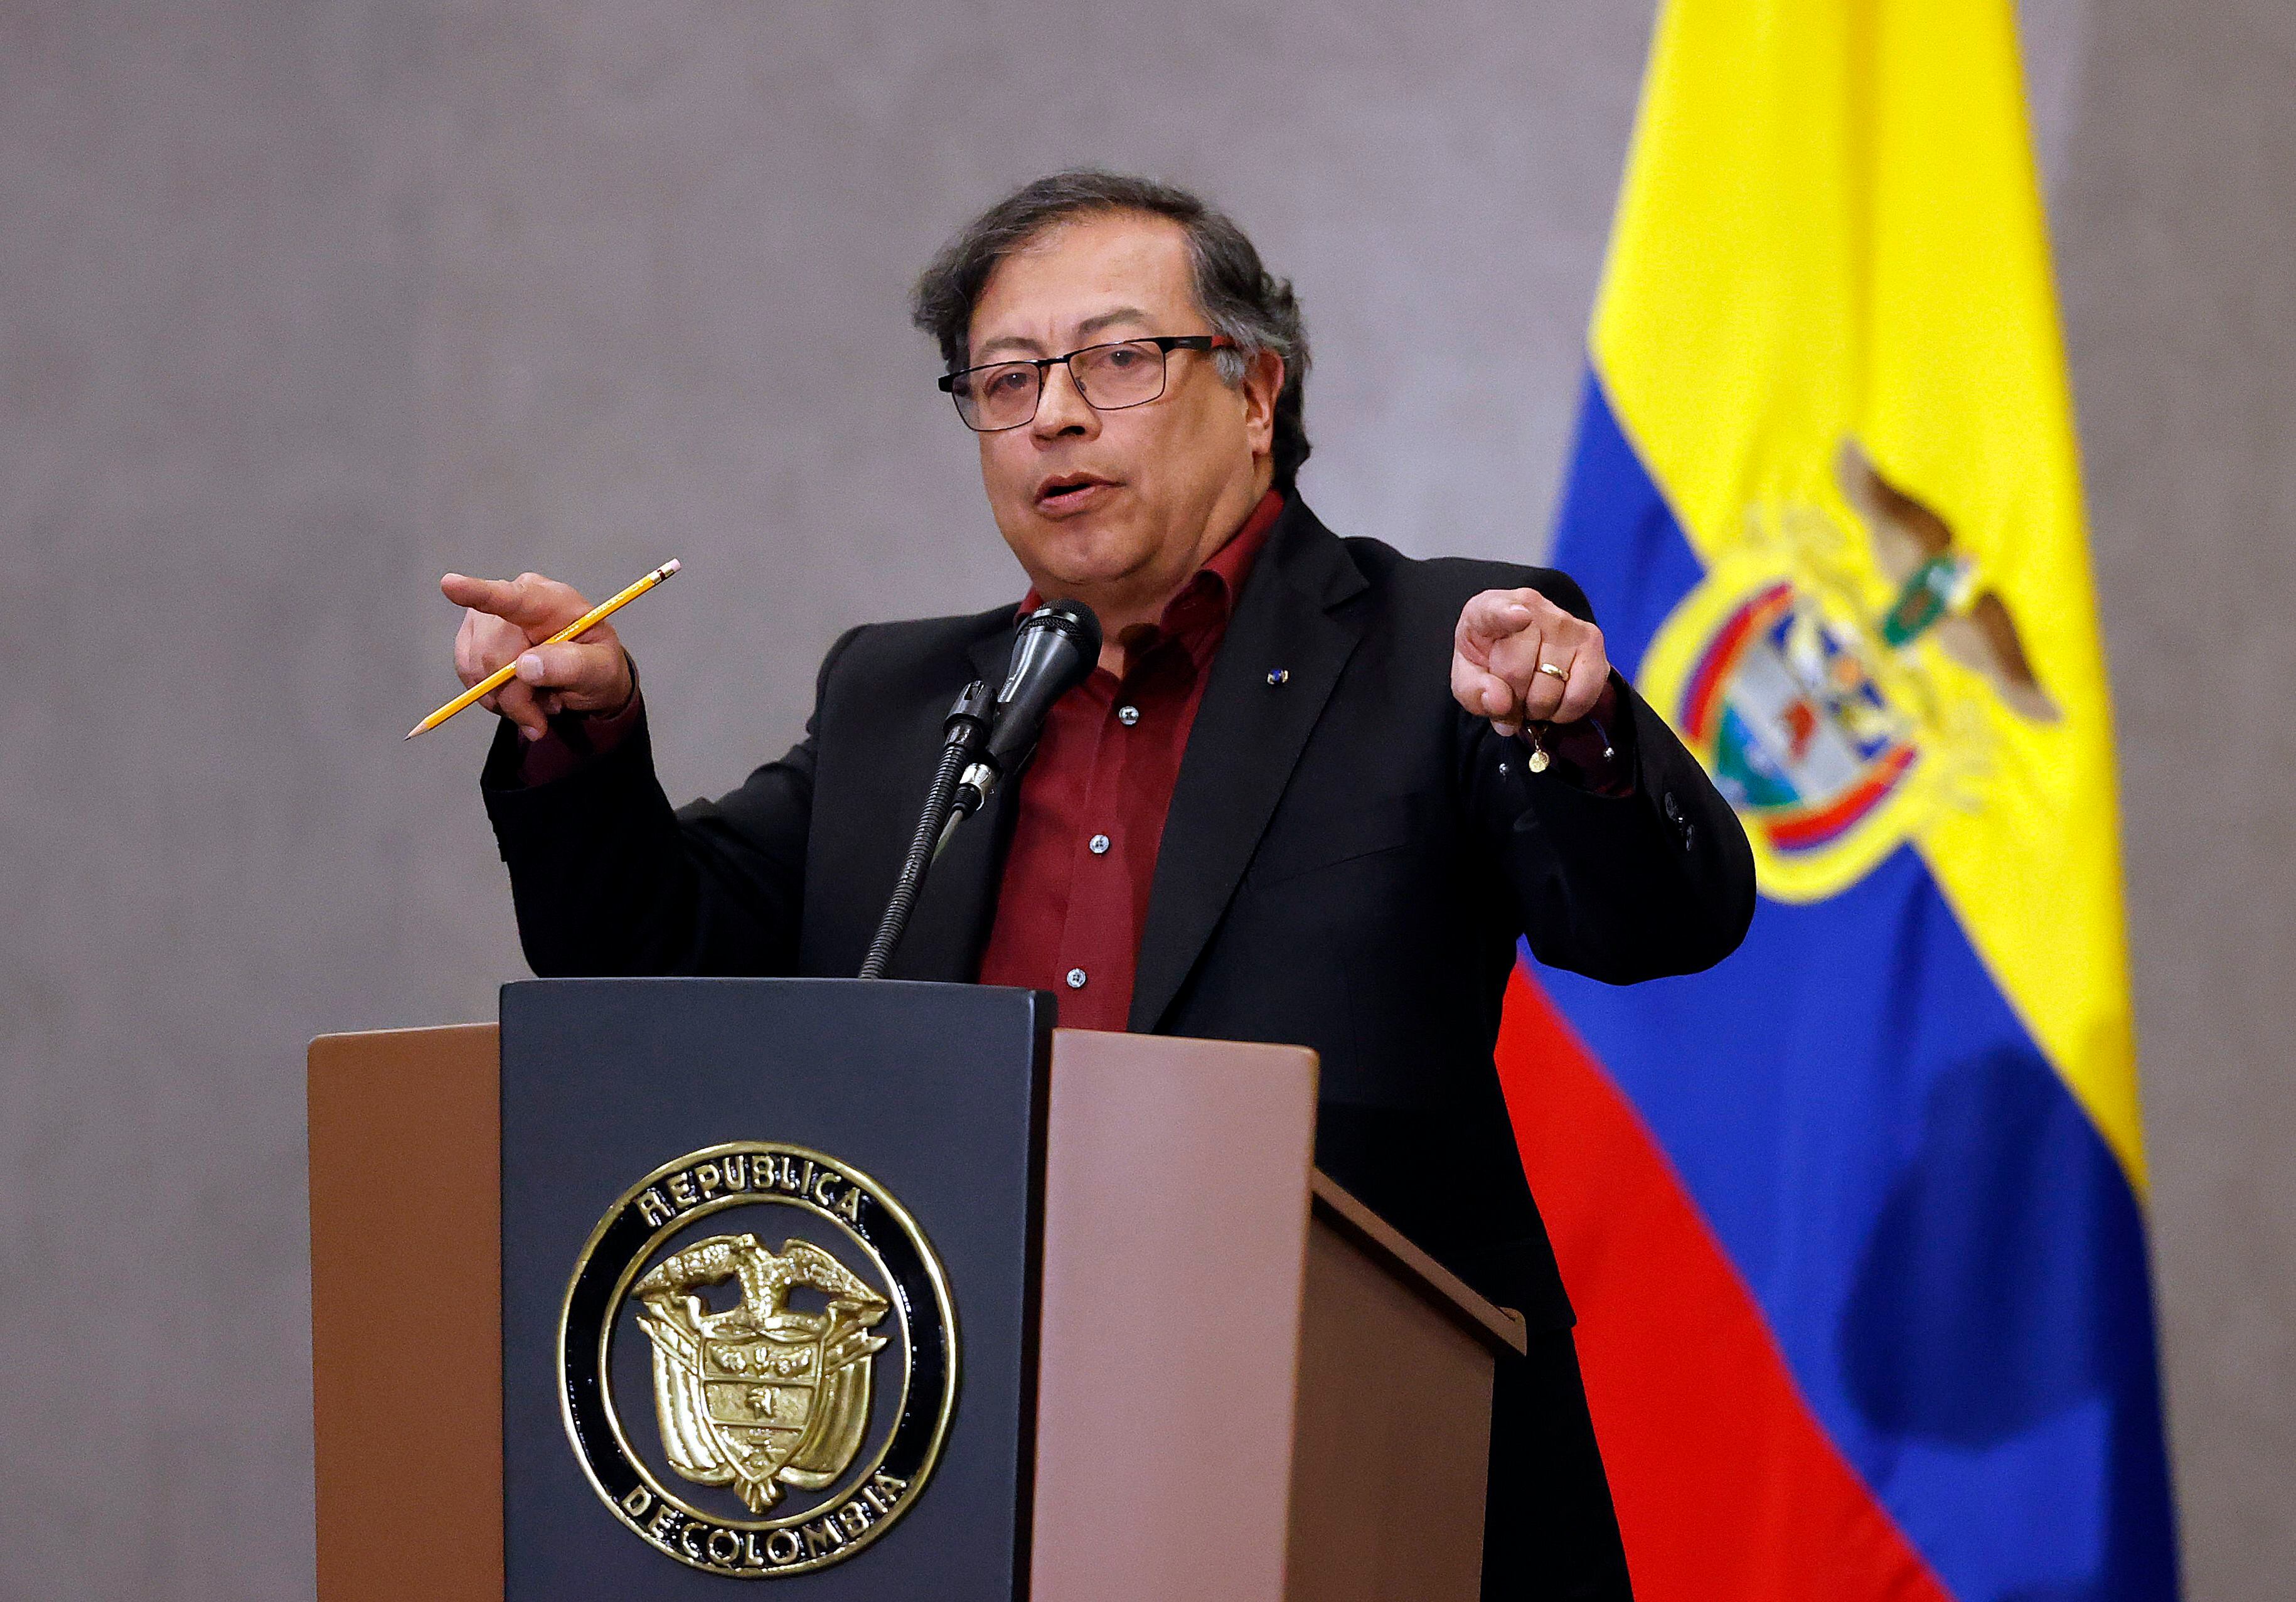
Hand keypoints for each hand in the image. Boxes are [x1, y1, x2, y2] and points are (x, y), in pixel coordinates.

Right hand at [440, 571, 633, 740]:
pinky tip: (520, 697)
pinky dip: (494, 698)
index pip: (511, 597)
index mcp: (549, 600)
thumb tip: (524, 667)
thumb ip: (571, 666)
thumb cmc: (597, 665)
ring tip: (540, 700)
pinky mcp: (472, 639)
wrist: (587, 677)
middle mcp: (513, 600)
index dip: (478, 592)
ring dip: (507, 700)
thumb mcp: (601, 669)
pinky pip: (468, 676)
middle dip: (516, 695)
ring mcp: (488, 618)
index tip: (450, 585)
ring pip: (477, 670)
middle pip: (492, 655)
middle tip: (547, 713)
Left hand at [1451, 587, 1609, 738]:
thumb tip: (1501, 702)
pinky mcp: (1592, 641)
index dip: (1506, 614)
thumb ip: (1475, 692)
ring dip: (1537, 709)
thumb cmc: (1490, 663)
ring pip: (1549, 690)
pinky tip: (1555, 702)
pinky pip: (1580, 696)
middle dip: (1511, 700)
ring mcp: (1565, 622)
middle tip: (1511, 696)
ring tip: (1532, 696)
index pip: (1495, 610)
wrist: (1523, 655)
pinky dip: (1565, 712)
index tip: (1518, 616)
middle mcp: (1530, 608)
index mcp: (1487, 609)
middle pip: (1516, 672)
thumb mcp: (1468, 680)